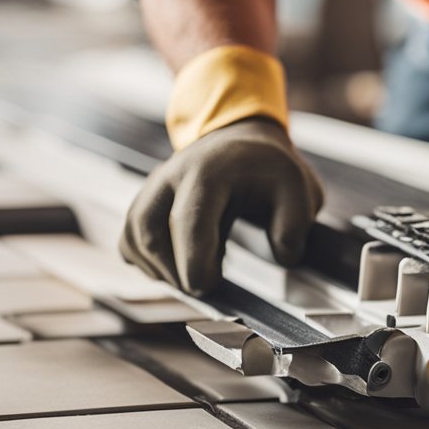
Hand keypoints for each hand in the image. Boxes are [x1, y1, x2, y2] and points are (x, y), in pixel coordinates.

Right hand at [119, 118, 323, 294]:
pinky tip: (178, 265)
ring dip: (160, 270)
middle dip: (174, 272)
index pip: (188, 220)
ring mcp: (153, 189)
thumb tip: (282, 257)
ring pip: (134, 239)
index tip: (209, 286)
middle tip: (205, 288)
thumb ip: (294, 226)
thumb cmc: (267, 168)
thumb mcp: (298, 188)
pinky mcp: (144, 204)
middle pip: (149, 232)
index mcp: (209, 172)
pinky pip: (129, 240)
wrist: (242, 141)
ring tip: (194, 275)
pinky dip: (148, 263)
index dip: (193, 261)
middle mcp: (171, 177)